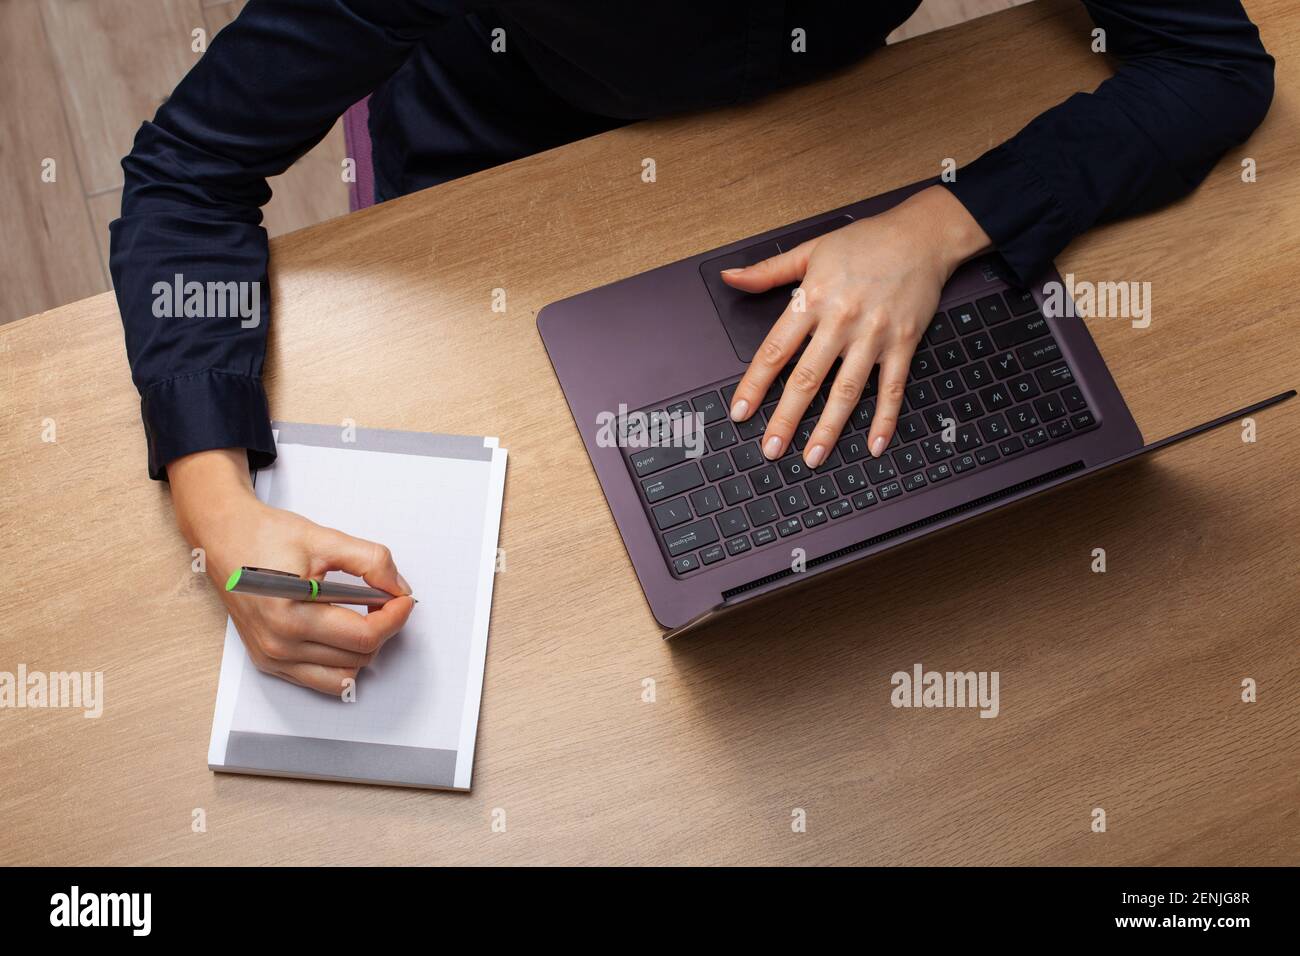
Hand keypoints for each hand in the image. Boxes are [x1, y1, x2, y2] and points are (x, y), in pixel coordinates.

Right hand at [169, 449, 414, 694]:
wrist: (224, 537)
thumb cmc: (265, 536)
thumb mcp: (325, 539)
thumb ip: (371, 561)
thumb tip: (399, 588)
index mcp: (290, 616)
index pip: (364, 636)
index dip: (395, 617)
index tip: (403, 598)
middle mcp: (278, 646)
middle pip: (359, 657)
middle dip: (382, 628)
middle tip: (384, 599)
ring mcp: (271, 659)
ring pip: (344, 676)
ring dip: (363, 648)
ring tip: (361, 614)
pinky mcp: (269, 662)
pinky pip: (321, 679)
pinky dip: (341, 660)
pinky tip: (341, 629)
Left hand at [722, 186, 989, 466]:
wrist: (923, 234)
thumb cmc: (866, 241)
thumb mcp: (811, 249)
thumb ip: (768, 271)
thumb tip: (730, 278)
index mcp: (813, 298)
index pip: (775, 350)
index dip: (754, 385)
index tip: (740, 412)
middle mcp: (841, 320)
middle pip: (807, 378)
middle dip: (786, 418)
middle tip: (770, 449)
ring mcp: (874, 335)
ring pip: (847, 390)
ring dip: (828, 428)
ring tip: (812, 457)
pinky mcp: (903, 343)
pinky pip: (892, 388)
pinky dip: (884, 419)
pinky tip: (874, 445)